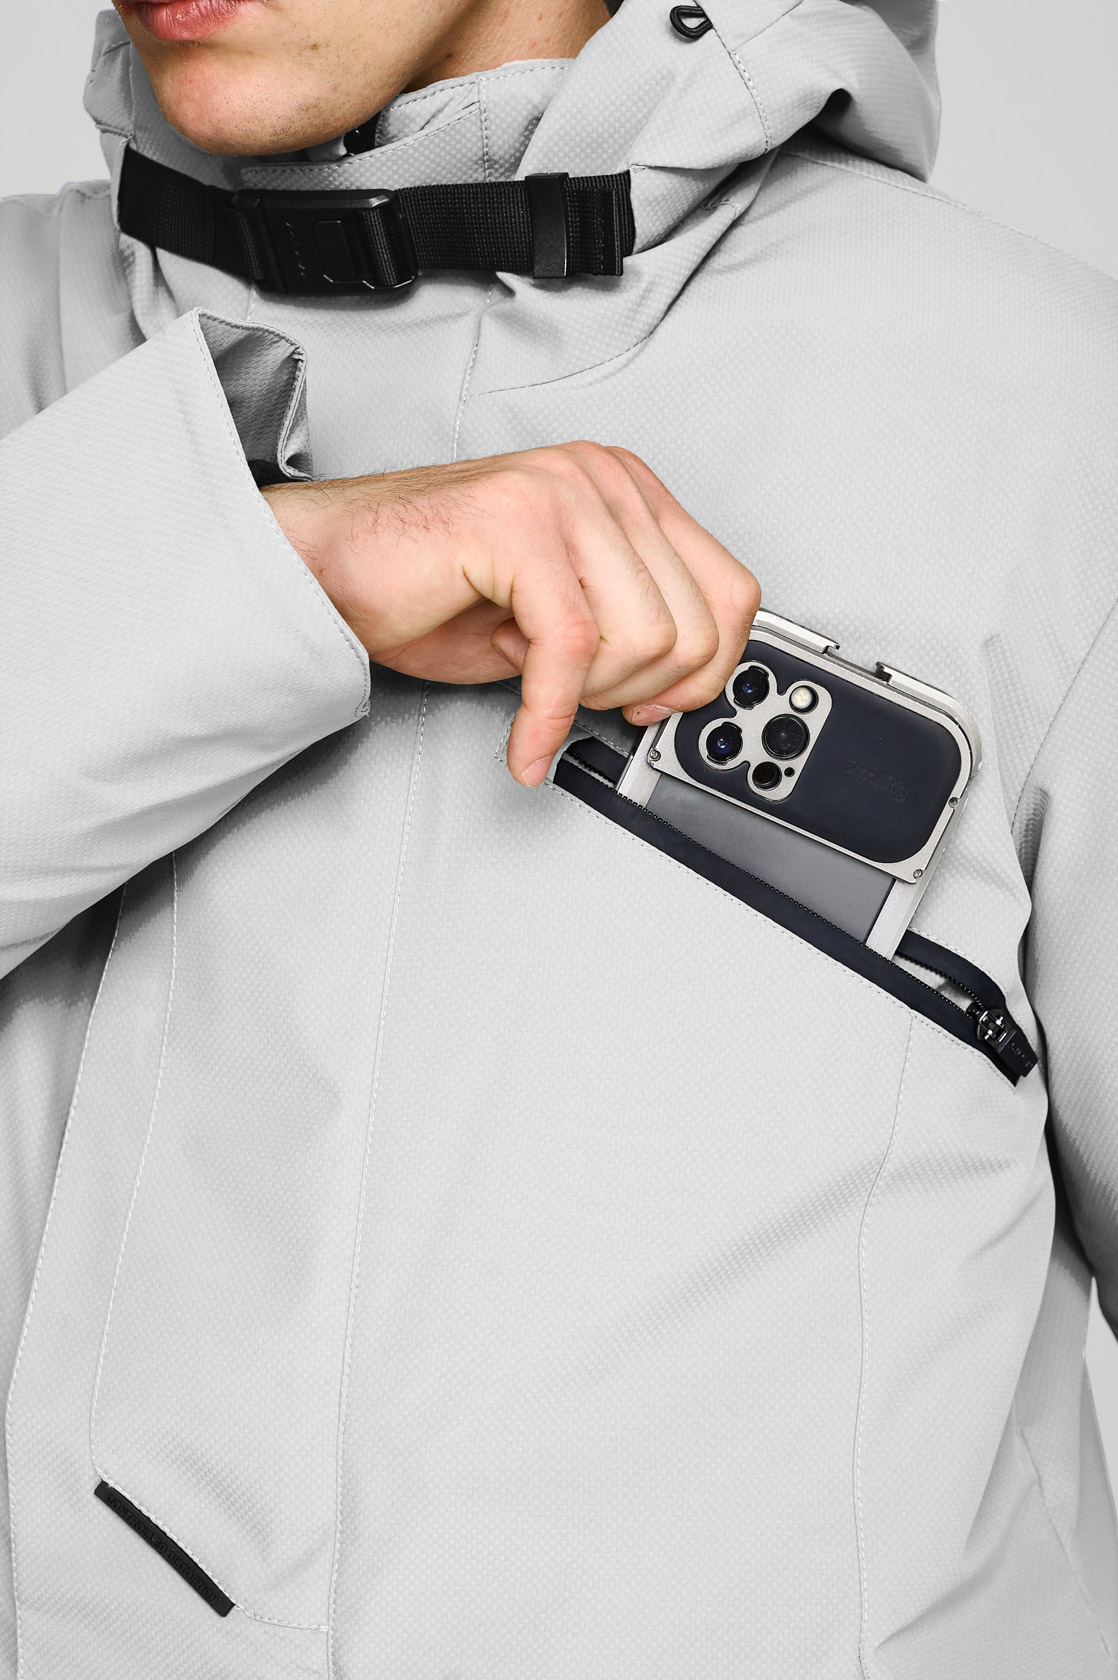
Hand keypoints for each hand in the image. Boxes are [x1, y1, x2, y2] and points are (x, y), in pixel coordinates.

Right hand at [262, 442, 759, 785]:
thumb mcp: (562, 613)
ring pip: (645, 640)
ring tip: (529, 679)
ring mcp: (561, 492)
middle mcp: (603, 478)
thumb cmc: (428, 593)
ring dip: (588, 695)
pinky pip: (571, 650)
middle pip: (697, 628)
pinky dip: (547, 717)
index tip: (653, 707)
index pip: (733, 595)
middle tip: (575, 698)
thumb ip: (632, 628)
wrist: (326, 573)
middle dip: (638, 693)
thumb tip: (693, 685)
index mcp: (627, 489)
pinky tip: (523, 740)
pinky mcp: (516, 526)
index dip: (705, 675)